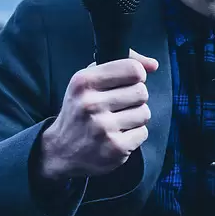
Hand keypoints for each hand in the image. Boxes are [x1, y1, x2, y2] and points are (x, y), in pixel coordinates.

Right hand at [39, 50, 158, 179]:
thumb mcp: (88, 81)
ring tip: (118, 121)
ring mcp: (103, 128)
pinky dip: (134, 135)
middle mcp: (91, 104)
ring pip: (145, 113)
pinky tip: (118, 135)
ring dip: (136, 118)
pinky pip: (143, 132)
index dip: (137, 75)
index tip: (129, 82)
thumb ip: (121, 65)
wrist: (60, 151)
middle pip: (142, 92)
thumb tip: (153, 64)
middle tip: (119, 106)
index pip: (133, 69)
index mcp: (84, 82)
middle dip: (135, 98)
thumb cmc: (80, 110)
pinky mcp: (115, 148)